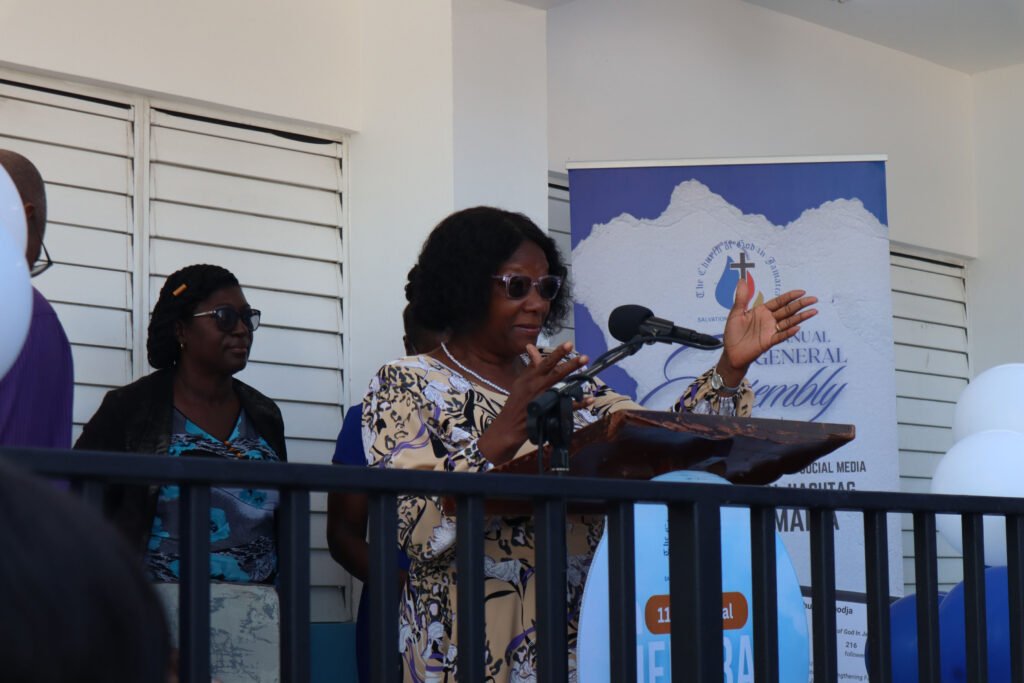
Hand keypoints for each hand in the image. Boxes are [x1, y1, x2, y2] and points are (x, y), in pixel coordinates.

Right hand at [477, 341, 590, 463]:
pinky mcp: (550, 412)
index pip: (545, 362)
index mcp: (531, 378)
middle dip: (571, 365)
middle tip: (584, 357)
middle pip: (556, 374)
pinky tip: (590, 399)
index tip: (569, 344)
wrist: (511, 425)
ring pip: (563, 389)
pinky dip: (579, 404)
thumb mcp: (521, 381)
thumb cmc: (516, 401)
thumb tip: (531, 347)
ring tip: (589, 376)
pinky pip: (567, 407)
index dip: (558, 353)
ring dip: (576, 383)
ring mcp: (545, 400)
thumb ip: (531, 366)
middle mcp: (539, 387)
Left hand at [717, 277, 817, 385]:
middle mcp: (769, 320)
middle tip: (814, 299)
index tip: (802, 291)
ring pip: (788, 322)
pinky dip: (788, 332)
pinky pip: (780, 336)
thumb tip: (742, 280)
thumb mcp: (736, 313)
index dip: (790, 296)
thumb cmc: (733, 333)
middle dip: (800, 304)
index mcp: (762, 311)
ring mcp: (770, 331)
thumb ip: (741, 298)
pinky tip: (797, 327)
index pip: (779, 302)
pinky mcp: (768, 342)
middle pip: (787, 310)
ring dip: (801, 317)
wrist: (730, 353)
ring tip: (813, 311)